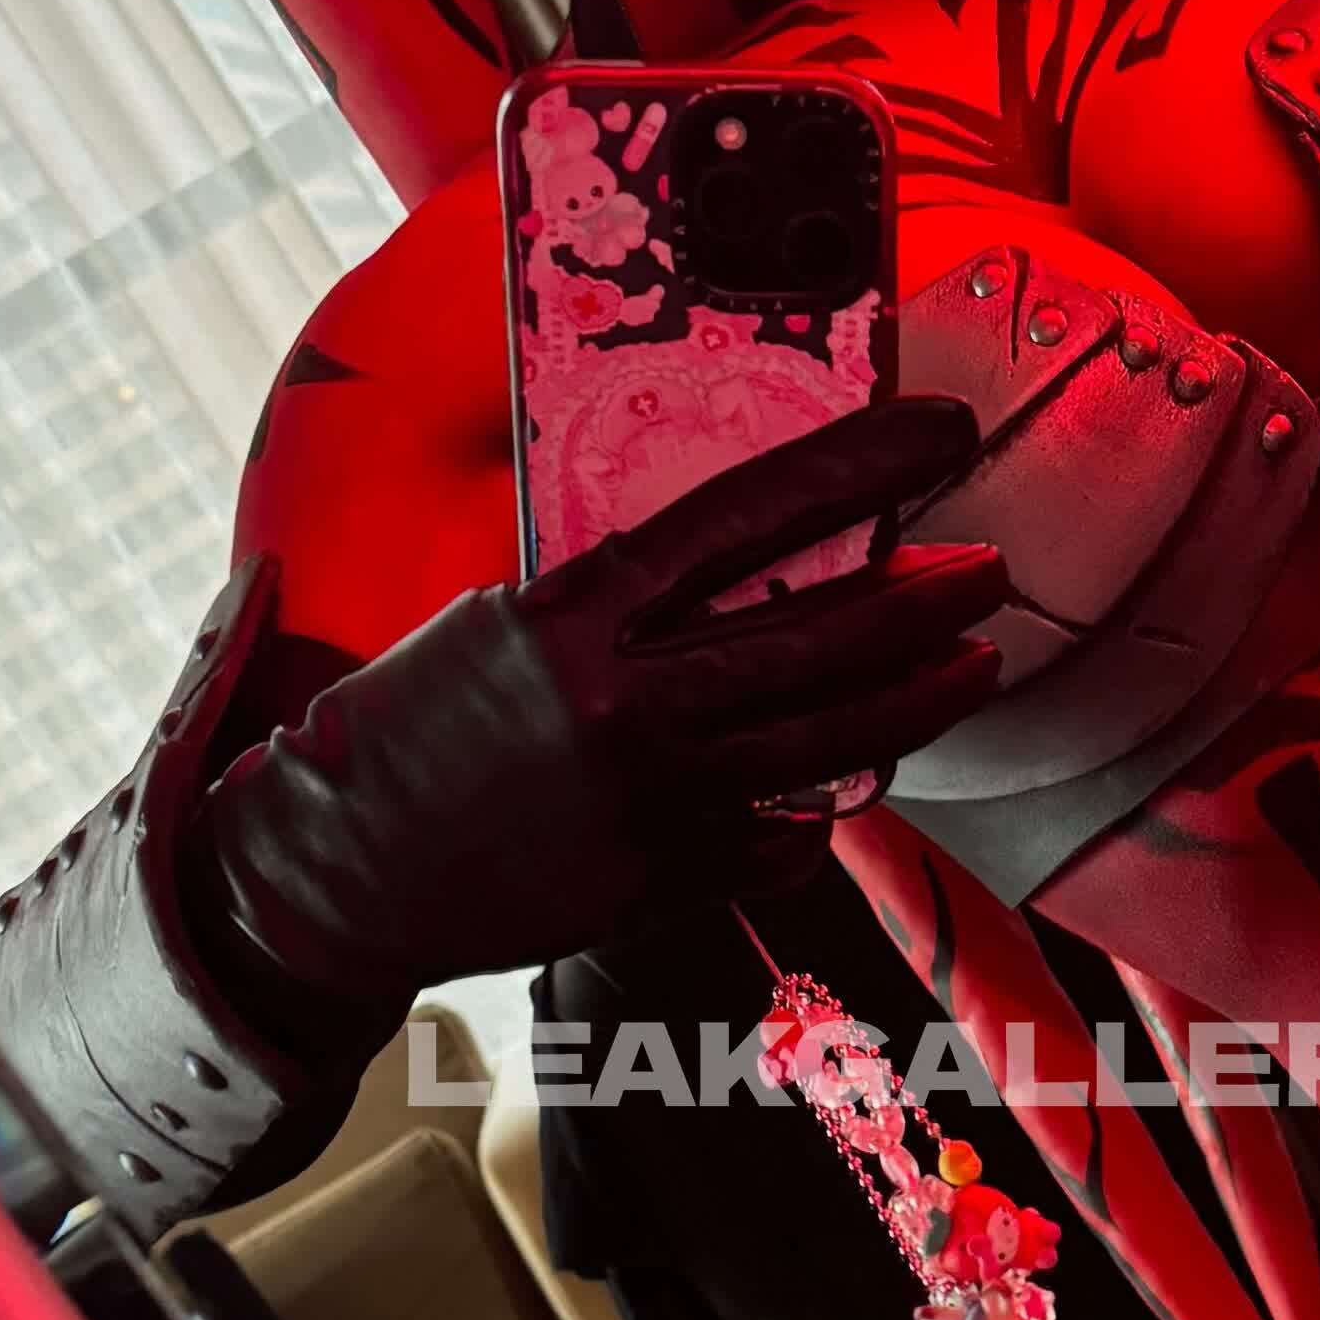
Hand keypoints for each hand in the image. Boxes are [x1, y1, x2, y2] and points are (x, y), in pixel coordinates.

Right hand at [197, 395, 1007, 1035]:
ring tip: (971, 664)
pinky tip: (859, 769)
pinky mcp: (665, 885)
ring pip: (834, 743)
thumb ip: (620, 593)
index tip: (938, 433)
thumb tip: (746, 550)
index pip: (751, 516)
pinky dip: (827, 801)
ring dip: (921, 698)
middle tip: (983, 572)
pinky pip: (785, 836)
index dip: (860, 466)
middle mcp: (629, 709)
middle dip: (927, 597)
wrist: (337, 871)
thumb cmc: (409, 724)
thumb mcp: (503, 620)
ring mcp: (655, 806)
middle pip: (821, 637)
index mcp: (578, 617)